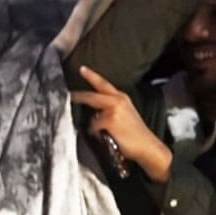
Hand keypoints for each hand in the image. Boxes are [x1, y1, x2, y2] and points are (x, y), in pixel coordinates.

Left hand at [71, 65, 171, 182]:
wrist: (147, 145)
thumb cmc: (135, 134)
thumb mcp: (125, 114)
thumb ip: (110, 109)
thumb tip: (95, 112)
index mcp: (121, 98)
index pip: (103, 84)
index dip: (92, 76)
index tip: (82, 69)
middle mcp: (117, 100)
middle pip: (91, 96)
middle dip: (79, 96)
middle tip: (69, 96)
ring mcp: (113, 109)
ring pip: (92, 117)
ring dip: (95, 127)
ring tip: (108, 134)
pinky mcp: (109, 120)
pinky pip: (94, 128)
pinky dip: (97, 134)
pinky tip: (108, 138)